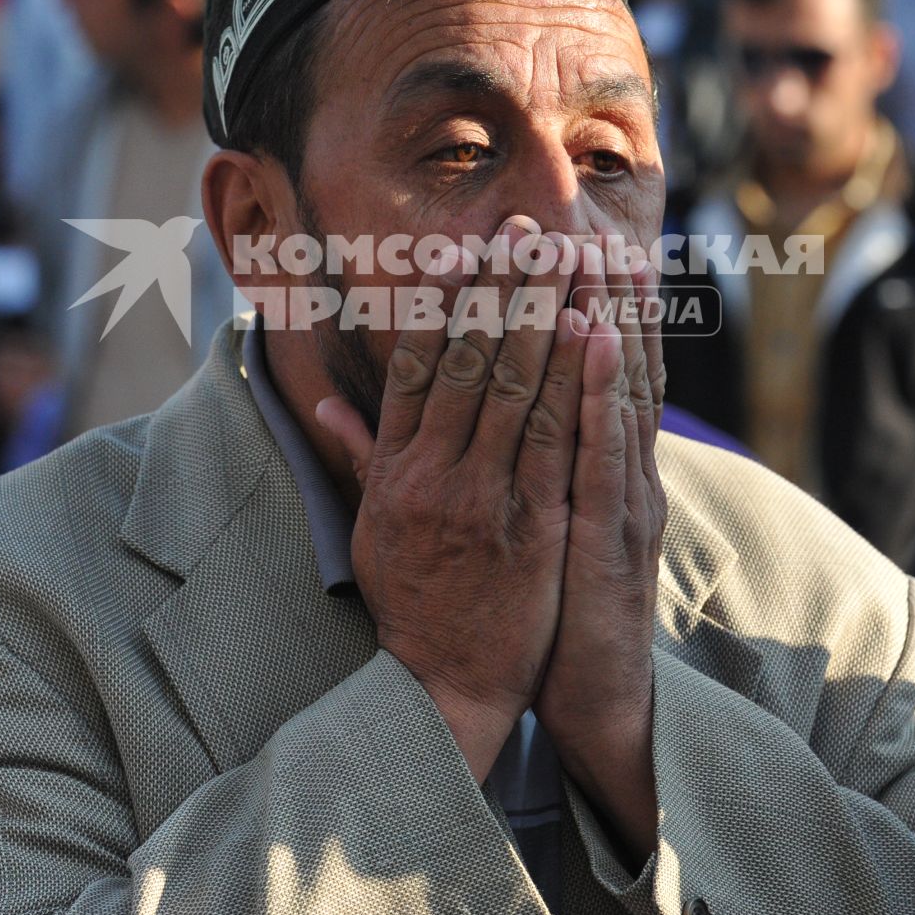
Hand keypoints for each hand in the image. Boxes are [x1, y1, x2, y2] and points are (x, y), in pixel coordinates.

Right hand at [318, 218, 586, 780]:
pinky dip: (573, 380)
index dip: (442, 302)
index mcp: (395, 469)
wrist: (443, 684)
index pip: (417, 366)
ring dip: (542, 312)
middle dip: (499, 287)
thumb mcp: (369, 527)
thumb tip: (323, 402)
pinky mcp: (533, 525)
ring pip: (514, 386)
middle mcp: (433, 474)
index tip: (461, 248)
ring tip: (564, 256)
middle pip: (469, 361)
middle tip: (526, 229)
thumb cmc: (410, 603)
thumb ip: (359, 456)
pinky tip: (591, 332)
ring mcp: (484, 497)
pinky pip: (554, 439)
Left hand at [536, 252, 666, 862]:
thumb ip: (508, 473)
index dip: (587, 309)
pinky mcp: (614, 534)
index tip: (569, 245)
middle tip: (584, 221)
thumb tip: (468, 425)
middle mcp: (623, 472)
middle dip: (600, 295)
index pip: (597, 374)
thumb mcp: (530, 530)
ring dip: (609, 318)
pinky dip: (603, 391)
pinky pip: (607, 451)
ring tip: (596, 252)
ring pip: (620, 394)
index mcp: (601, 468)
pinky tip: (594, 341)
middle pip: (616, 370)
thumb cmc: (551, 610)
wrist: (595, 697)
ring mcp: (625, 499)